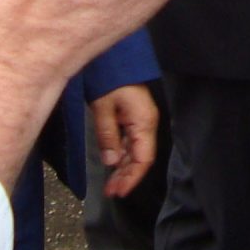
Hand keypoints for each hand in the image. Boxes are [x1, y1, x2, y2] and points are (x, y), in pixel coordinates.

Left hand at [89, 83, 159, 199]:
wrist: (114, 58)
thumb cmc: (111, 77)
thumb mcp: (103, 107)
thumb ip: (107, 136)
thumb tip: (110, 161)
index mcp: (144, 121)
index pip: (143, 158)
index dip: (132, 177)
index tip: (119, 191)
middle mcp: (146, 123)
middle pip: (140, 158)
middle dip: (127, 176)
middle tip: (111, 192)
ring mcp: (141, 120)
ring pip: (135, 152)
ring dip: (123, 168)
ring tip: (110, 184)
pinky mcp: (134, 117)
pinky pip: (130, 142)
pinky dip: (121, 155)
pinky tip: (112, 164)